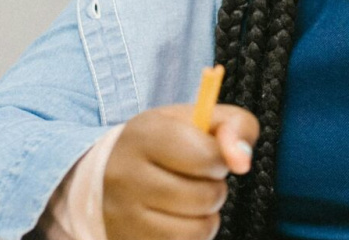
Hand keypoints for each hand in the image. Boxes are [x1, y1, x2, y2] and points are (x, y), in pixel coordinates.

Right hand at [103, 103, 259, 239]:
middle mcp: (126, 174)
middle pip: (206, 196)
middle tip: (195, 179)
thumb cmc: (163, 144)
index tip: (209, 156)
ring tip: (188, 198)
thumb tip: (242, 161)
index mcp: (145, 134)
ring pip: (199, 228)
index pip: (206, 157)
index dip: (220, 160)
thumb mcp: (198, 120)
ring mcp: (122, 214)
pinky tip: (177, 217)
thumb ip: (235, 125)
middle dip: (214, 188)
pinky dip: (192, 234)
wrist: (106, 173)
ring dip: (206, 214)